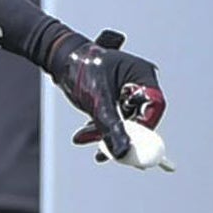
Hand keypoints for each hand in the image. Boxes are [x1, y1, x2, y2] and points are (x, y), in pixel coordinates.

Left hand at [46, 27, 165, 161]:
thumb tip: (122, 152)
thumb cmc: (80, 69)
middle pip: (139, 116)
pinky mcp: (114, 98)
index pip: (154, 106)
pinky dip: (100, 126)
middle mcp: (138, 82)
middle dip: (121, 134)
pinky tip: (83, 135)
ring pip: (124, 120)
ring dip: (106, 132)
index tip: (132, 145)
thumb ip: (110, 126)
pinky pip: (113, 117)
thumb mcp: (96, 100)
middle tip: (105, 152)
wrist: (58, 59)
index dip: (145, 127)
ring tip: (83, 138)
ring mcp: (126, 90)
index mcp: (142, 74)